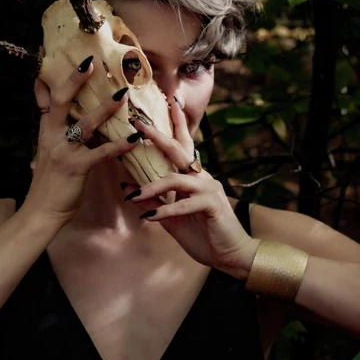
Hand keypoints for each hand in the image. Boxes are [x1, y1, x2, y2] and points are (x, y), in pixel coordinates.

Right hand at [21, 56, 141, 225]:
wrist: (41, 211)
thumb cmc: (51, 181)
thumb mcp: (48, 151)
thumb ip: (56, 130)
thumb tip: (65, 116)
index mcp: (46, 130)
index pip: (45, 98)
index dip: (47, 76)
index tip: (48, 51)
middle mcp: (52, 136)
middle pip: (61, 101)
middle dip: (75, 80)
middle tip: (91, 61)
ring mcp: (62, 151)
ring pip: (85, 124)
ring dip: (105, 108)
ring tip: (123, 95)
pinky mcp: (75, 168)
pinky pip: (100, 153)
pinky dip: (118, 145)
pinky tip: (134, 139)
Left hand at [122, 101, 259, 279]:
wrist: (231, 256)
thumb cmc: (203, 235)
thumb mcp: (172, 218)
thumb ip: (153, 201)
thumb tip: (128, 186)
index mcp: (194, 178)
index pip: (182, 147)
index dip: (173, 125)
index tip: (164, 104)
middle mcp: (202, 177)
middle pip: (179, 150)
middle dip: (159, 135)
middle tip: (139, 123)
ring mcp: (209, 189)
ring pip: (176, 179)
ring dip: (152, 186)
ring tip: (133, 195)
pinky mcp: (212, 205)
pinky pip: (184, 204)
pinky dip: (166, 210)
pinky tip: (150, 217)